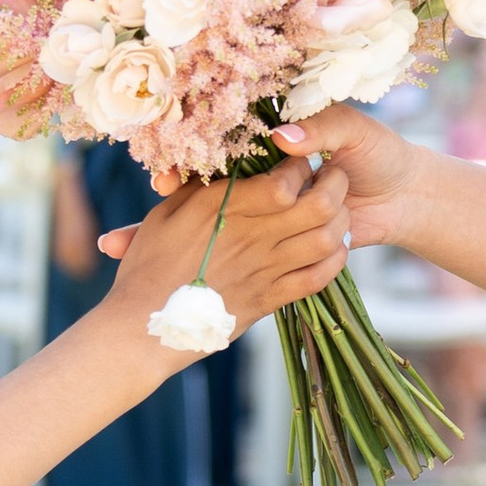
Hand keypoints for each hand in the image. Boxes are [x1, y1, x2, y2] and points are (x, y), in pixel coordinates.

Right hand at [100, 157, 350, 332]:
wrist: (144, 327)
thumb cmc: (148, 266)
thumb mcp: (167, 214)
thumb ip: (197, 184)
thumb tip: (222, 160)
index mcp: (224, 209)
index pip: (284, 180)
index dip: (301, 164)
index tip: (301, 158)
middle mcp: (251, 237)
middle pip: (316, 206)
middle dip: (334, 184)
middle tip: (332, 176)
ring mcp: (264, 271)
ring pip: (325, 240)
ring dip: (340, 220)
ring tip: (338, 208)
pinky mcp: (270, 300)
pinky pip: (318, 278)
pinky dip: (334, 260)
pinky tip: (333, 249)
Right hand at [270, 104, 423, 251]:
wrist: (406, 195)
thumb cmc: (379, 154)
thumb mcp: (355, 129)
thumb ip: (321, 126)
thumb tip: (281, 137)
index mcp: (275, 157)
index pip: (260, 174)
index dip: (295, 171)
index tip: (320, 161)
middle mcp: (273, 195)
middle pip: (279, 207)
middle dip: (324, 193)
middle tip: (338, 179)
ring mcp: (285, 229)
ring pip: (298, 236)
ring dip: (335, 220)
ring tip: (342, 204)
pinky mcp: (300, 260)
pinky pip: (308, 267)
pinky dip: (335, 247)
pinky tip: (342, 230)